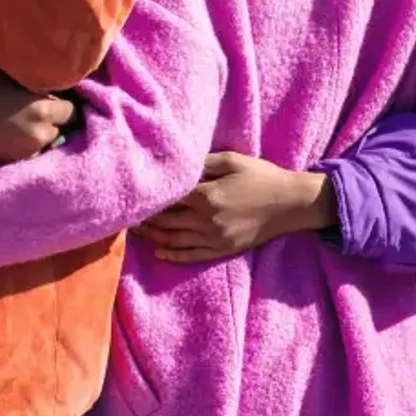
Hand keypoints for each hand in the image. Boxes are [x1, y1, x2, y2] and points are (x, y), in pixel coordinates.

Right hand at [0, 76, 76, 171]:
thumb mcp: (5, 79)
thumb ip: (33, 85)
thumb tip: (51, 85)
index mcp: (42, 108)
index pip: (72, 111)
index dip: (63, 107)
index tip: (55, 104)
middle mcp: (40, 133)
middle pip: (61, 130)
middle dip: (52, 124)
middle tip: (35, 117)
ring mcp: (28, 153)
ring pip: (46, 146)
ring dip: (39, 139)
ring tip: (19, 130)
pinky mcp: (14, 167)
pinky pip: (30, 158)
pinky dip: (25, 152)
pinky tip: (9, 143)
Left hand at [134, 152, 338, 262]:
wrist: (290, 203)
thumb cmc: (262, 177)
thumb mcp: (232, 160)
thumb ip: (203, 163)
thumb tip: (178, 166)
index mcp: (206, 195)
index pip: (167, 199)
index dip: (148, 199)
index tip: (132, 196)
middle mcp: (206, 220)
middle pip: (165, 222)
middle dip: (144, 219)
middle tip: (126, 216)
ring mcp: (215, 238)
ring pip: (174, 240)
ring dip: (152, 237)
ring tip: (135, 232)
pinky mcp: (223, 250)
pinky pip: (192, 255)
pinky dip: (173, 255)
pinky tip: (159, 251)